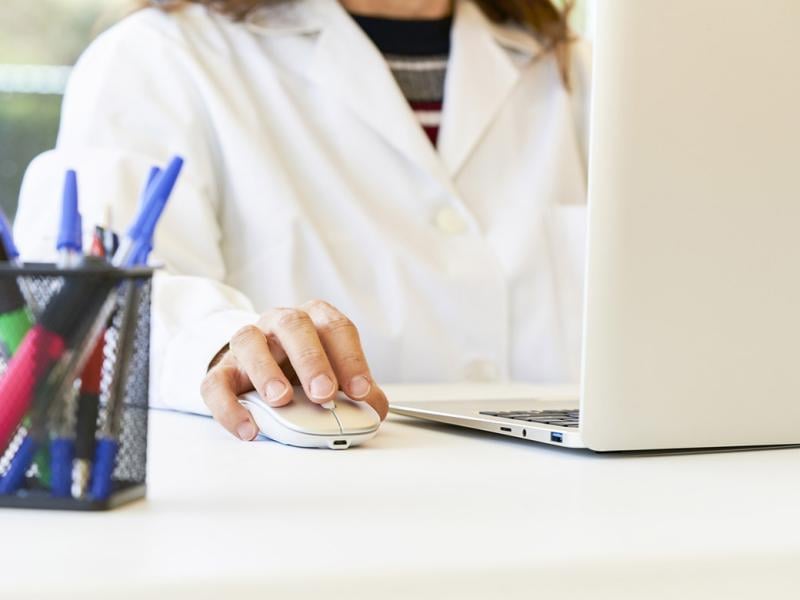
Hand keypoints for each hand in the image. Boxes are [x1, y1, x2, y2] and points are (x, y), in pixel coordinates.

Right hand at [200, 300, 388, 439]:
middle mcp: (280, 323)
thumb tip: (374, 409)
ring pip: (250, 341)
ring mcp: (249, 343)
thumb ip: (357, 390)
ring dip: (266, 371)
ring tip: (281, 400)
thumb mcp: (335, 374)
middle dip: (311, 360)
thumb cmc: (304, 369)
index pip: (336, 328)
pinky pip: (217, 383)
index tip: (361, 391)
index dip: (351, 359)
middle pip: (294, 326)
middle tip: (324, 393)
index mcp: (315, 320)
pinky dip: (230, 407)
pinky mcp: (222, 370)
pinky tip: (248, 428)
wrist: (260, 365)